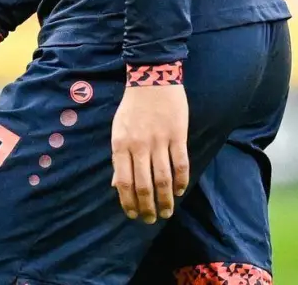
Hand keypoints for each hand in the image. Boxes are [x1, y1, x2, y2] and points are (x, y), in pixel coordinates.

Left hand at [111, 84, 188, 223]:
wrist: (151, 78)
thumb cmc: (132, 107)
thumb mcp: (118, 130)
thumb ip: (119, 158)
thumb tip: (116, 185)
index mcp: (120, 144)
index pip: (123, 181)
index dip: (128, 202)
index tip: (133, 215)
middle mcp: (139, 146)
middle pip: (144, 185)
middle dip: (147, 207)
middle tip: (152, 219)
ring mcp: (159, 141)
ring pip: (163, 179)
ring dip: (166, 199)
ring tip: (167, 211)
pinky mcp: (177, 135)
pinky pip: (180, 164)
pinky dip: (181, 181)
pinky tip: (180, 191)